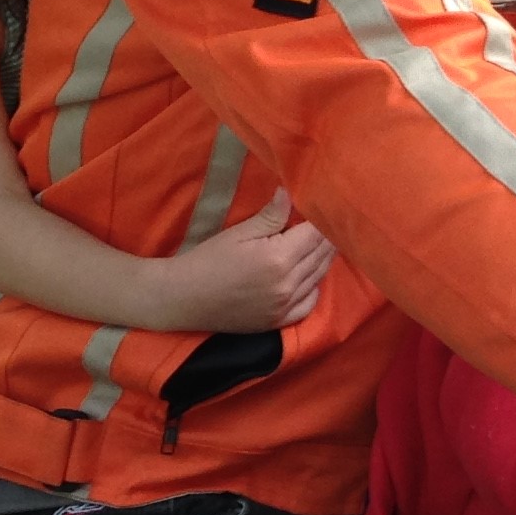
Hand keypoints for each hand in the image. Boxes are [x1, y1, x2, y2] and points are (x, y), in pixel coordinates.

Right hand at [168, 192, 333, 330]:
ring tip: (325, 242)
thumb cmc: (209, 260)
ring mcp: (285, 306)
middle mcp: (288, 284)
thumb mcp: (239, 233)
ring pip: (318, 277)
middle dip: (328, 236)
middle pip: (322, 256)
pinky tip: (311, 276)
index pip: (317, 234)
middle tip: (331, 222)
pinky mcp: (279, 321)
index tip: (326, 208)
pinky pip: (309, 304)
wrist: (184, 298)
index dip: (324, 219)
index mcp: (279, 258)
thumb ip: (271, 216)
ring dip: (324, 259)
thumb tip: (291, 193)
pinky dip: (314, 288)